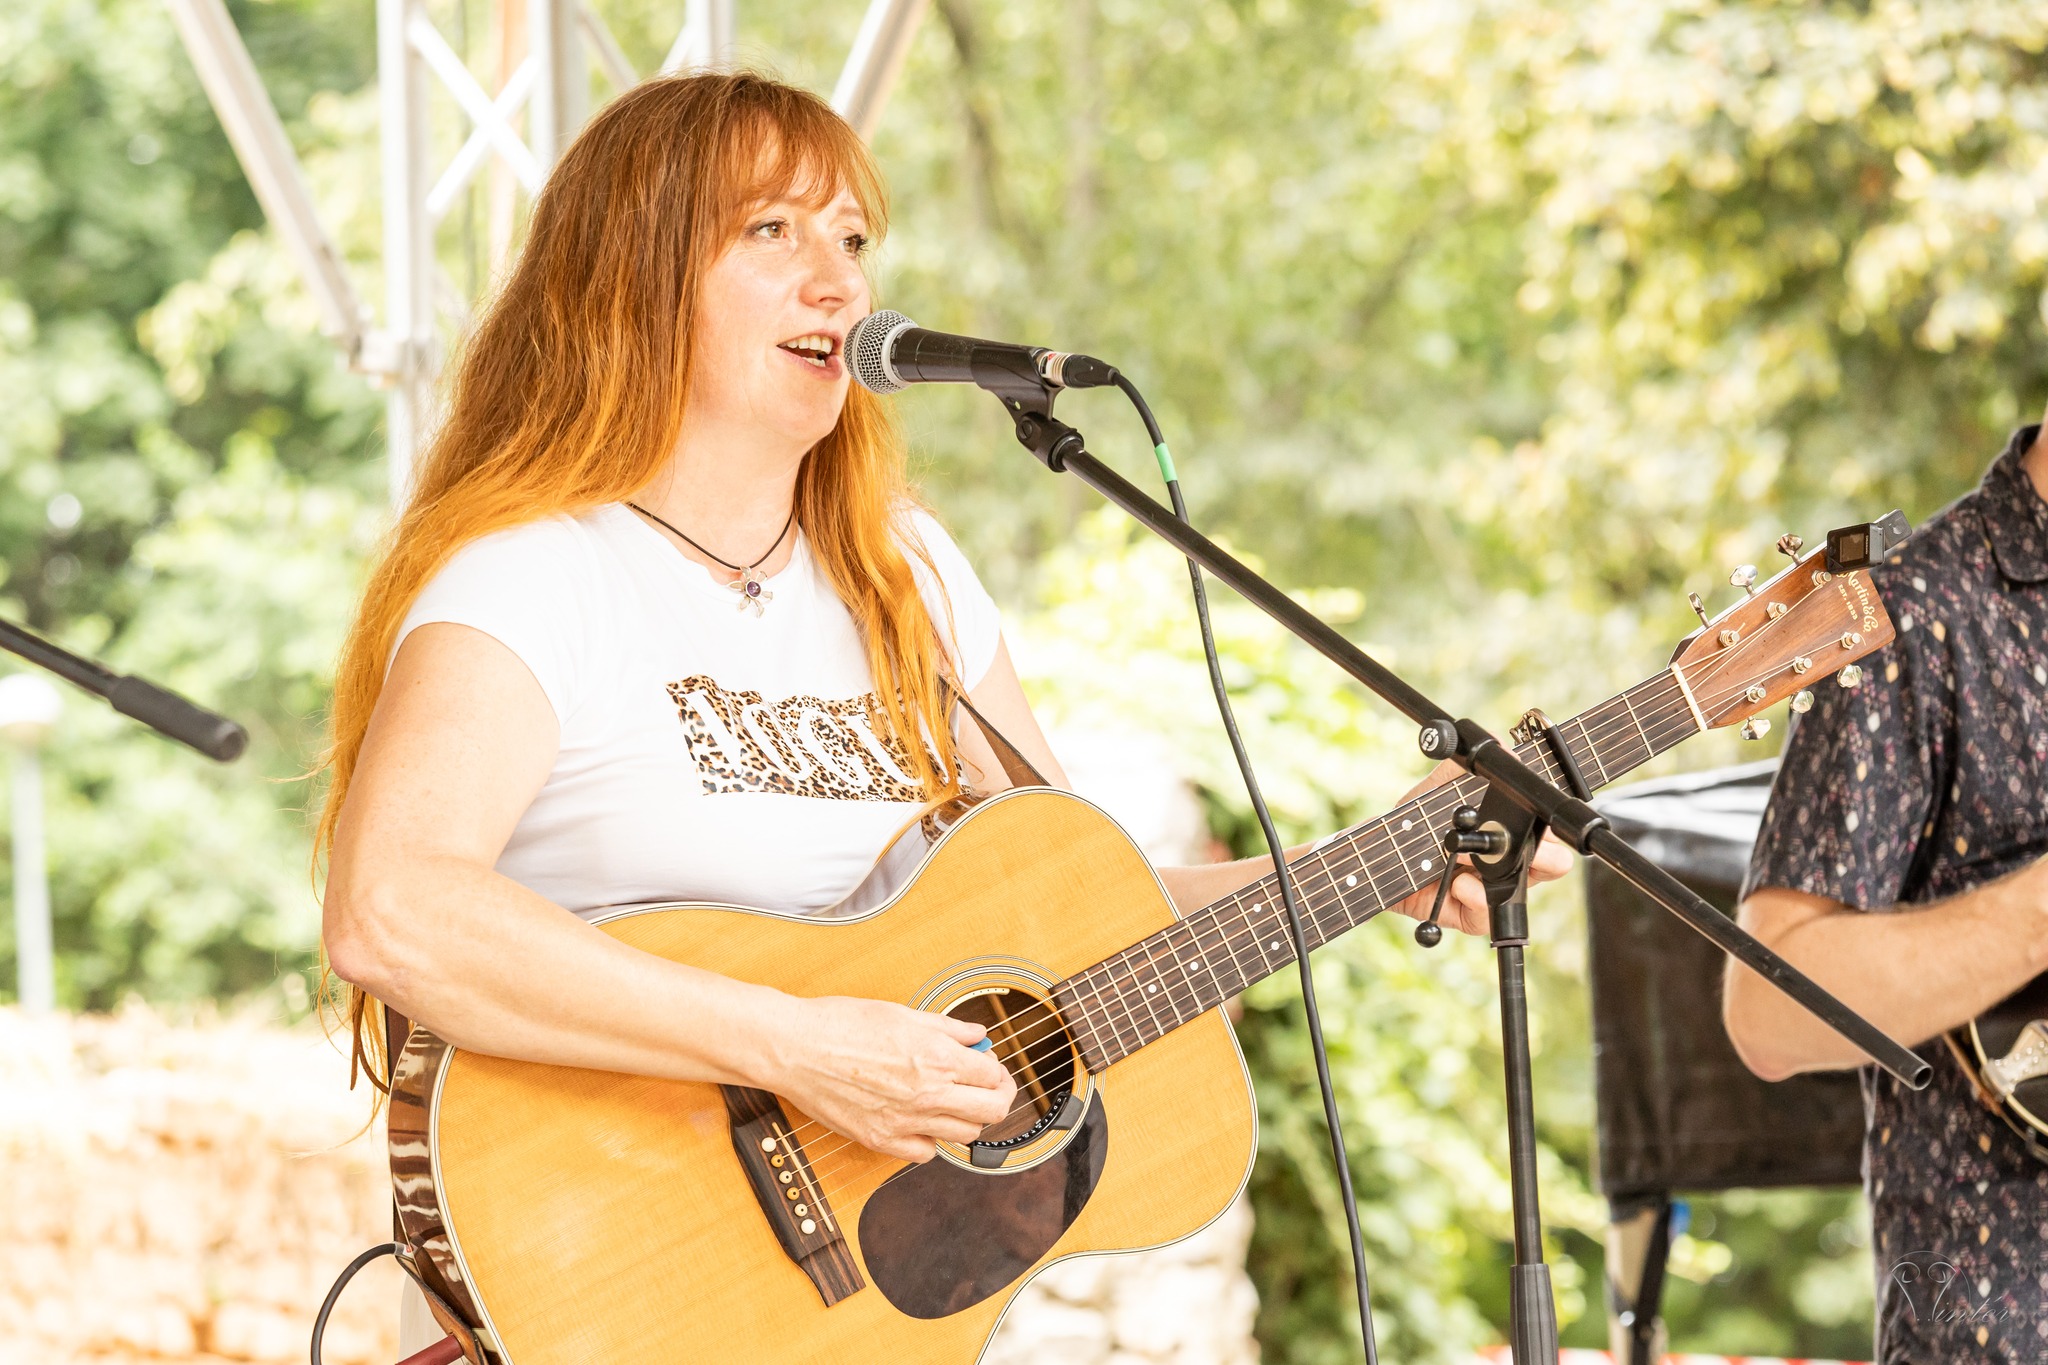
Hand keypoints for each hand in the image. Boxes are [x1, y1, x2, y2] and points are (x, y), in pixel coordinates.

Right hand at [766, 996, 1017, 1162]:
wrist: (796, 1048)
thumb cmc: (842, 1023)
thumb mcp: (903, 1013)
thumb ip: (948, 1028)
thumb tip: (978, 1036)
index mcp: (937, 1057)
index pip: (994, 1077)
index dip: (998, 1070)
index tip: (989, 1066)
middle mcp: (928, 1094)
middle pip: (991, 1112)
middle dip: (996, 1098)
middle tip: (986, 1087)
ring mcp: (905, 1122)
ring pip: (964, 1135)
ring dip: (966, 1118)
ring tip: (952, 1100)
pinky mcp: (881, 1140)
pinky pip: (926, 1153)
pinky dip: (931, 1139)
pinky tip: (921, 1120)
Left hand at [1386, 759, 1576, 936]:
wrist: (1381, 857)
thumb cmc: (1415, 824)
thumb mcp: (1436, 790)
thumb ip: (1463, 768)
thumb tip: (1497, 740)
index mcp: (1508, 831)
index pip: (1546, 829)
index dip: (1551, 824)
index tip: (1541, 814)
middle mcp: (1507, 861)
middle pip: (1551, 863)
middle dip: (1547, 855)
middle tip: (1525, 845)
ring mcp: (1490, 889)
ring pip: (1520, 891)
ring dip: (1505, 874)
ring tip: (1474, 859)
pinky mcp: (1469, 913)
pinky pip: (1484, 915)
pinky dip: (1475, 898)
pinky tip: (1460, 883)